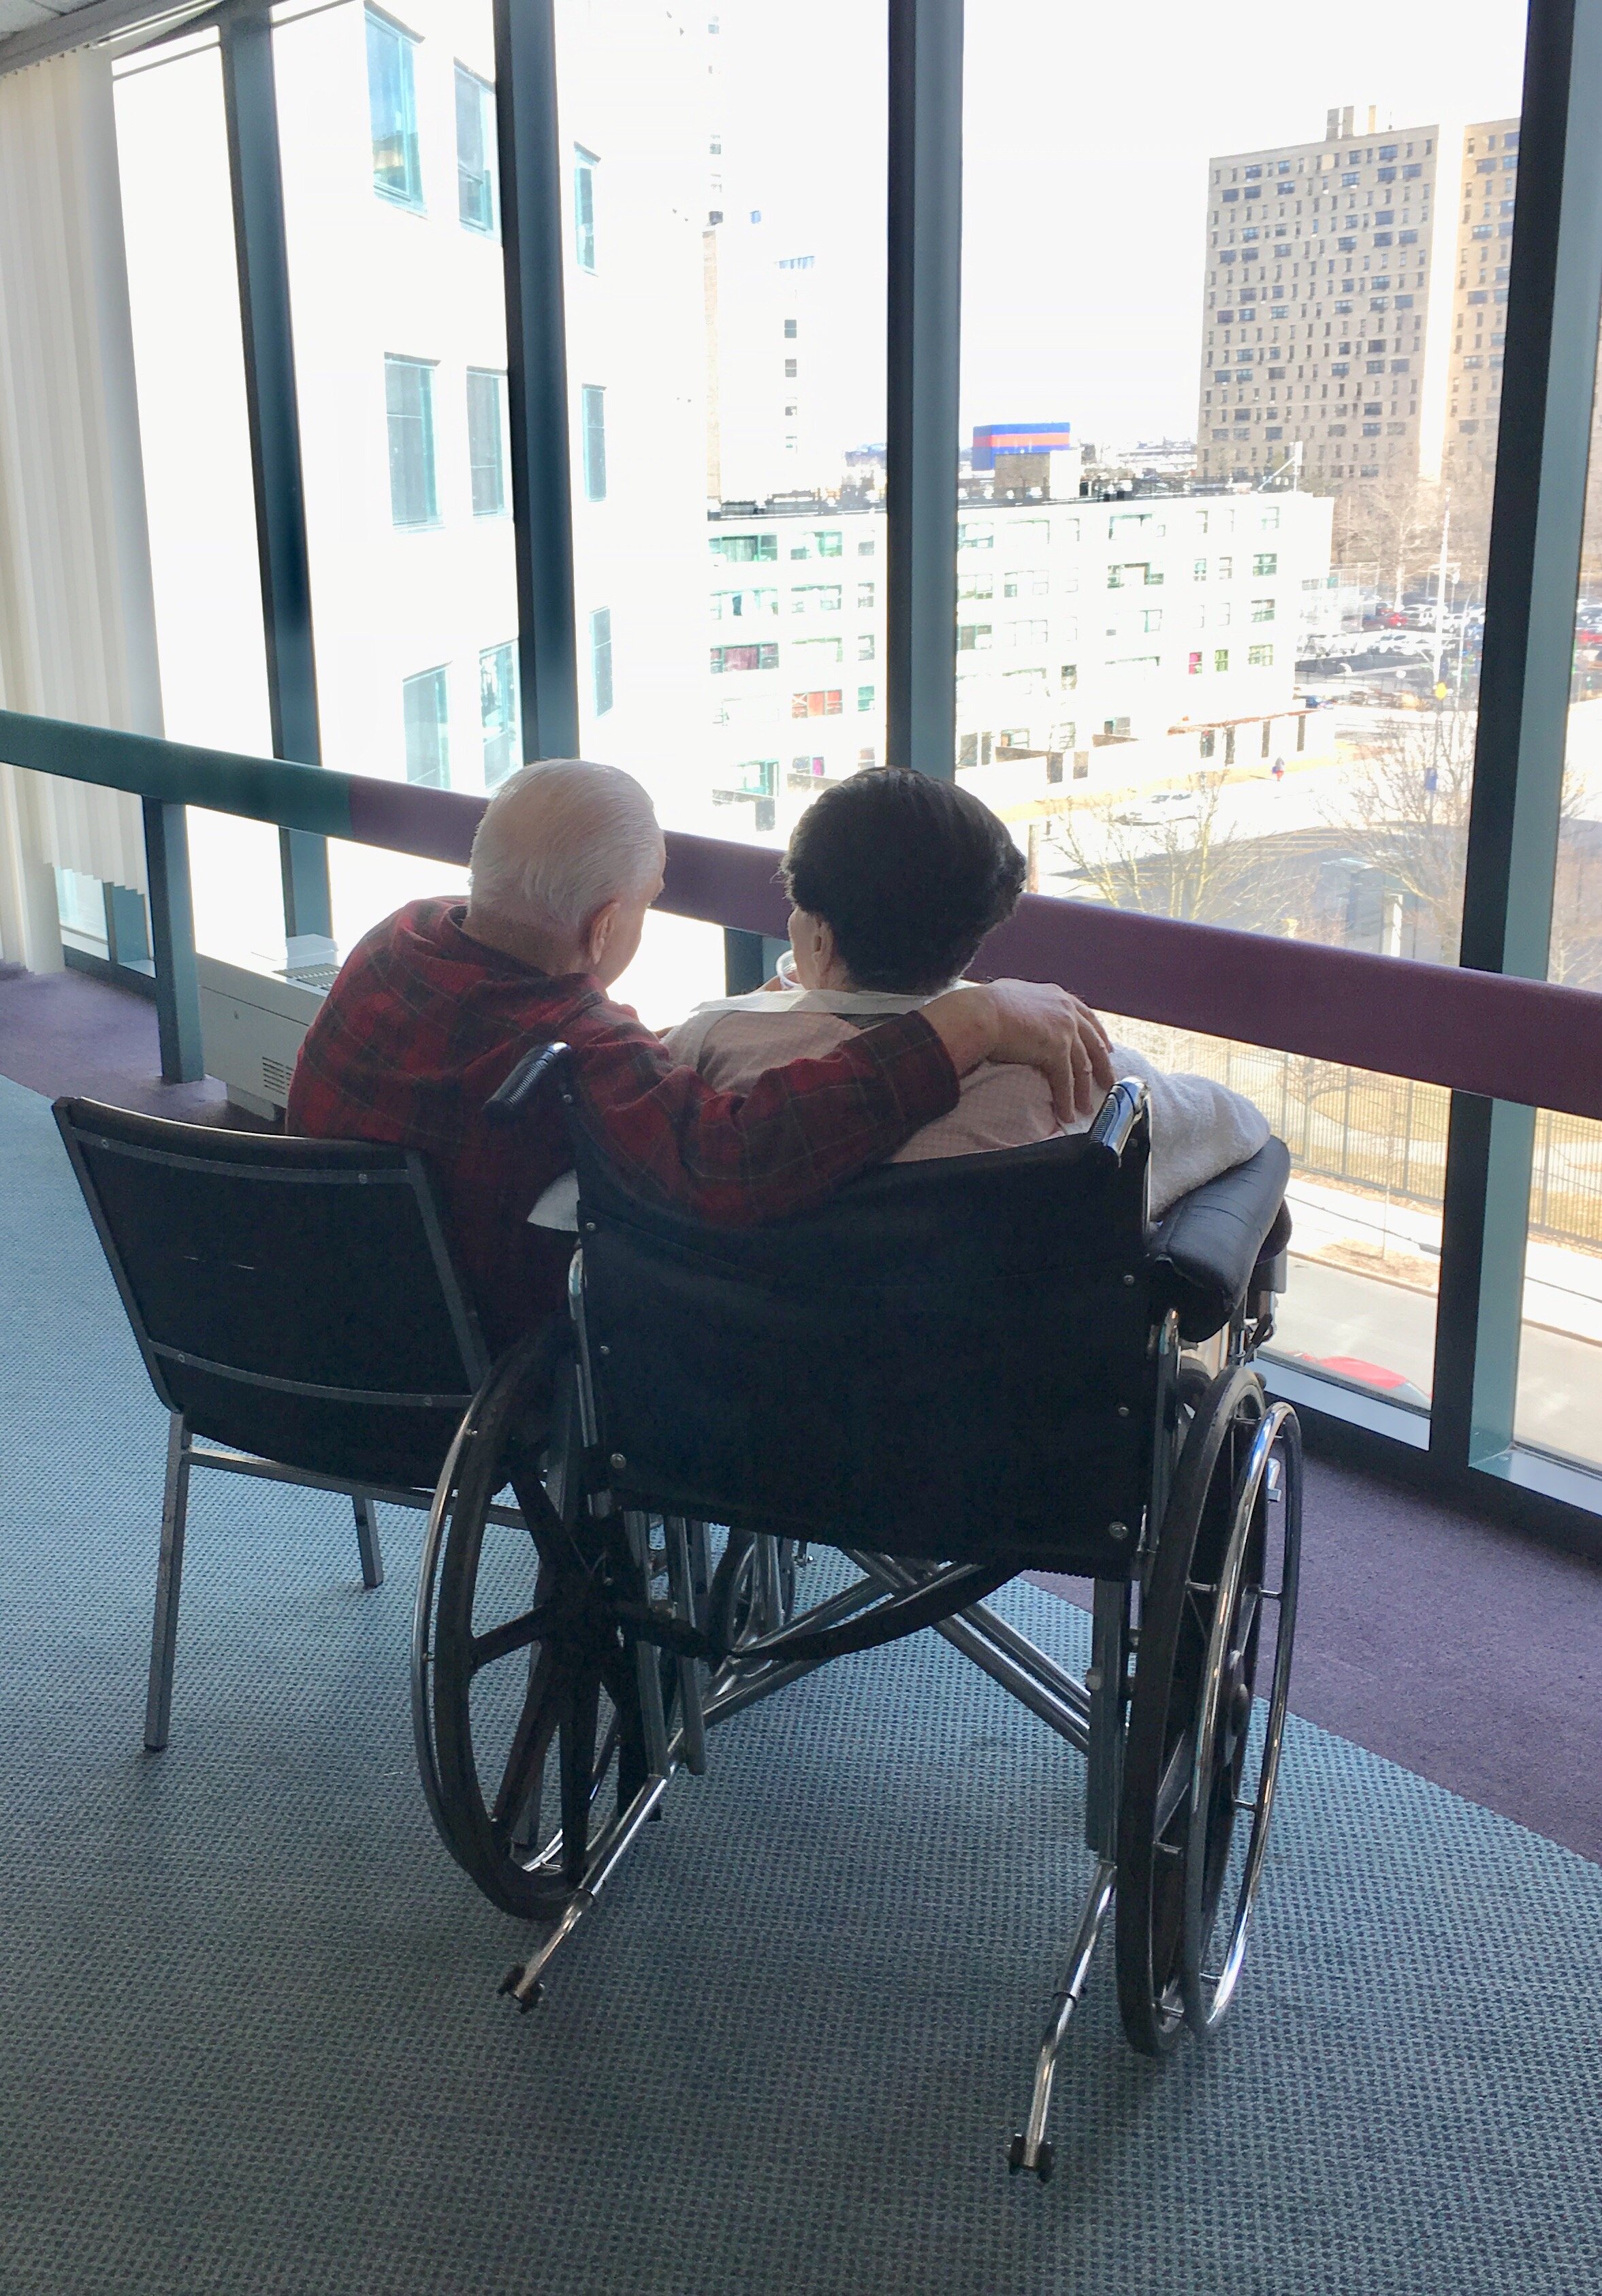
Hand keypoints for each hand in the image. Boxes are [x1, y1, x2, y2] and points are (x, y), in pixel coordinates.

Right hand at [982, 980, 1114, 1122]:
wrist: (982, 1012)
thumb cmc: (987, 1005)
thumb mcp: (1016, 995)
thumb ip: (1028, 1005)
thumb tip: (1021, 1012)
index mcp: (1058, 997)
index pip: (1087, 1017)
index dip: (1099, 1035)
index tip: (1108, 1048)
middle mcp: (1067, 1012)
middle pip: (1094, 1043)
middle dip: (1103, 1066)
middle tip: (1108, 1082)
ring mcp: (1065, 1031)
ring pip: (1082, 1067)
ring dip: (1084, 1091)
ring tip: (1086, 1109)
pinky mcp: (1057, 1050)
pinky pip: (1065, 1081)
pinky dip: (1067, 1101)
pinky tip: (1067, 1114)